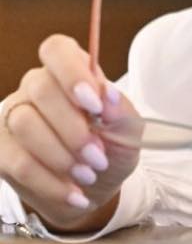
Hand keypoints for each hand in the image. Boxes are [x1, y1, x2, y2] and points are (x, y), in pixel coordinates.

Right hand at [0, 34, 140, 232]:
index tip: (95, 105)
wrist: (96, 186)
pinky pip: (17, 162)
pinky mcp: (1, 151)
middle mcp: (35, 87)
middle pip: (41, 89)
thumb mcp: (128, 127)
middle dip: (72, 127)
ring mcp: (13, 117)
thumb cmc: (114, 145)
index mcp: (70, 69)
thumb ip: (119, 110)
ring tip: (88, 173)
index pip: (57, 49)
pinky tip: (74, 193)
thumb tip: (107, 95)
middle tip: (98, 156)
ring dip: (60, 154)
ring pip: (24, 124)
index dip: (72, 73)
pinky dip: (50, 182)